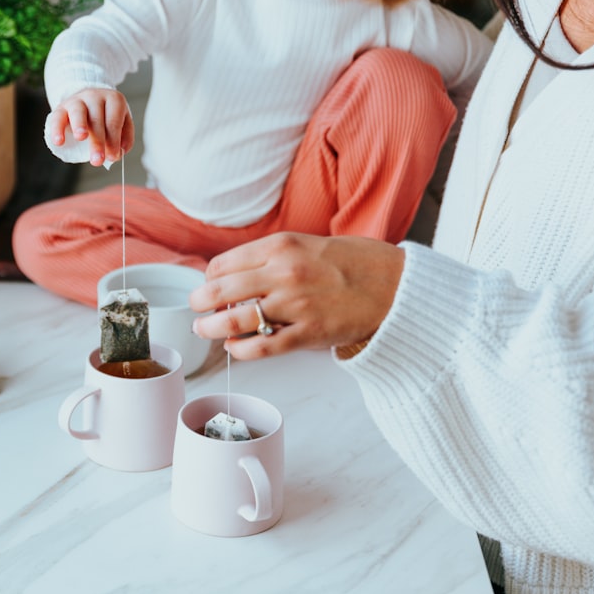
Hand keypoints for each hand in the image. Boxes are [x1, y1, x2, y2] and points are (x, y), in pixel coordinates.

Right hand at [47, 88, 134, 166]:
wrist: (87, 102)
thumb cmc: (106, 117)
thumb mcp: (122, 123)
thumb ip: (124, 138)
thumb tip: (119, 153)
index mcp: (114, 100)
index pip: (114, 121)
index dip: (113, 140)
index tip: (113, 157)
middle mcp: (95, 97)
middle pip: (97, 119)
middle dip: (98, 141)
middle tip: (98, 160)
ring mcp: (77, 100)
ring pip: (78, 113)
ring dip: (80, 126)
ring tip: (81, 138)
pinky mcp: (61, 107)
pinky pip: (57, 117)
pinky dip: (57, 129)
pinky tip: (59, 142)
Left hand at [189, 233, 404, 358]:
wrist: (397, 286)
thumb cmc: (354, 264)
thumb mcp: (307, 244)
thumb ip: (270, 258)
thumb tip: (232, 277)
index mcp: (281, 245)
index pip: (222, 264)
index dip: (210, 278)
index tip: (211, 286)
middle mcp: (283, 272)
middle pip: (218, 291)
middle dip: (199, 303)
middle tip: (195, 309)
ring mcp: (294, 305)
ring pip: (233, 320)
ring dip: (210, 328)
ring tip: (204, 330)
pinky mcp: (307, 334)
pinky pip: (260, 347)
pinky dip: (239, 350)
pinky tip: (234, 348)